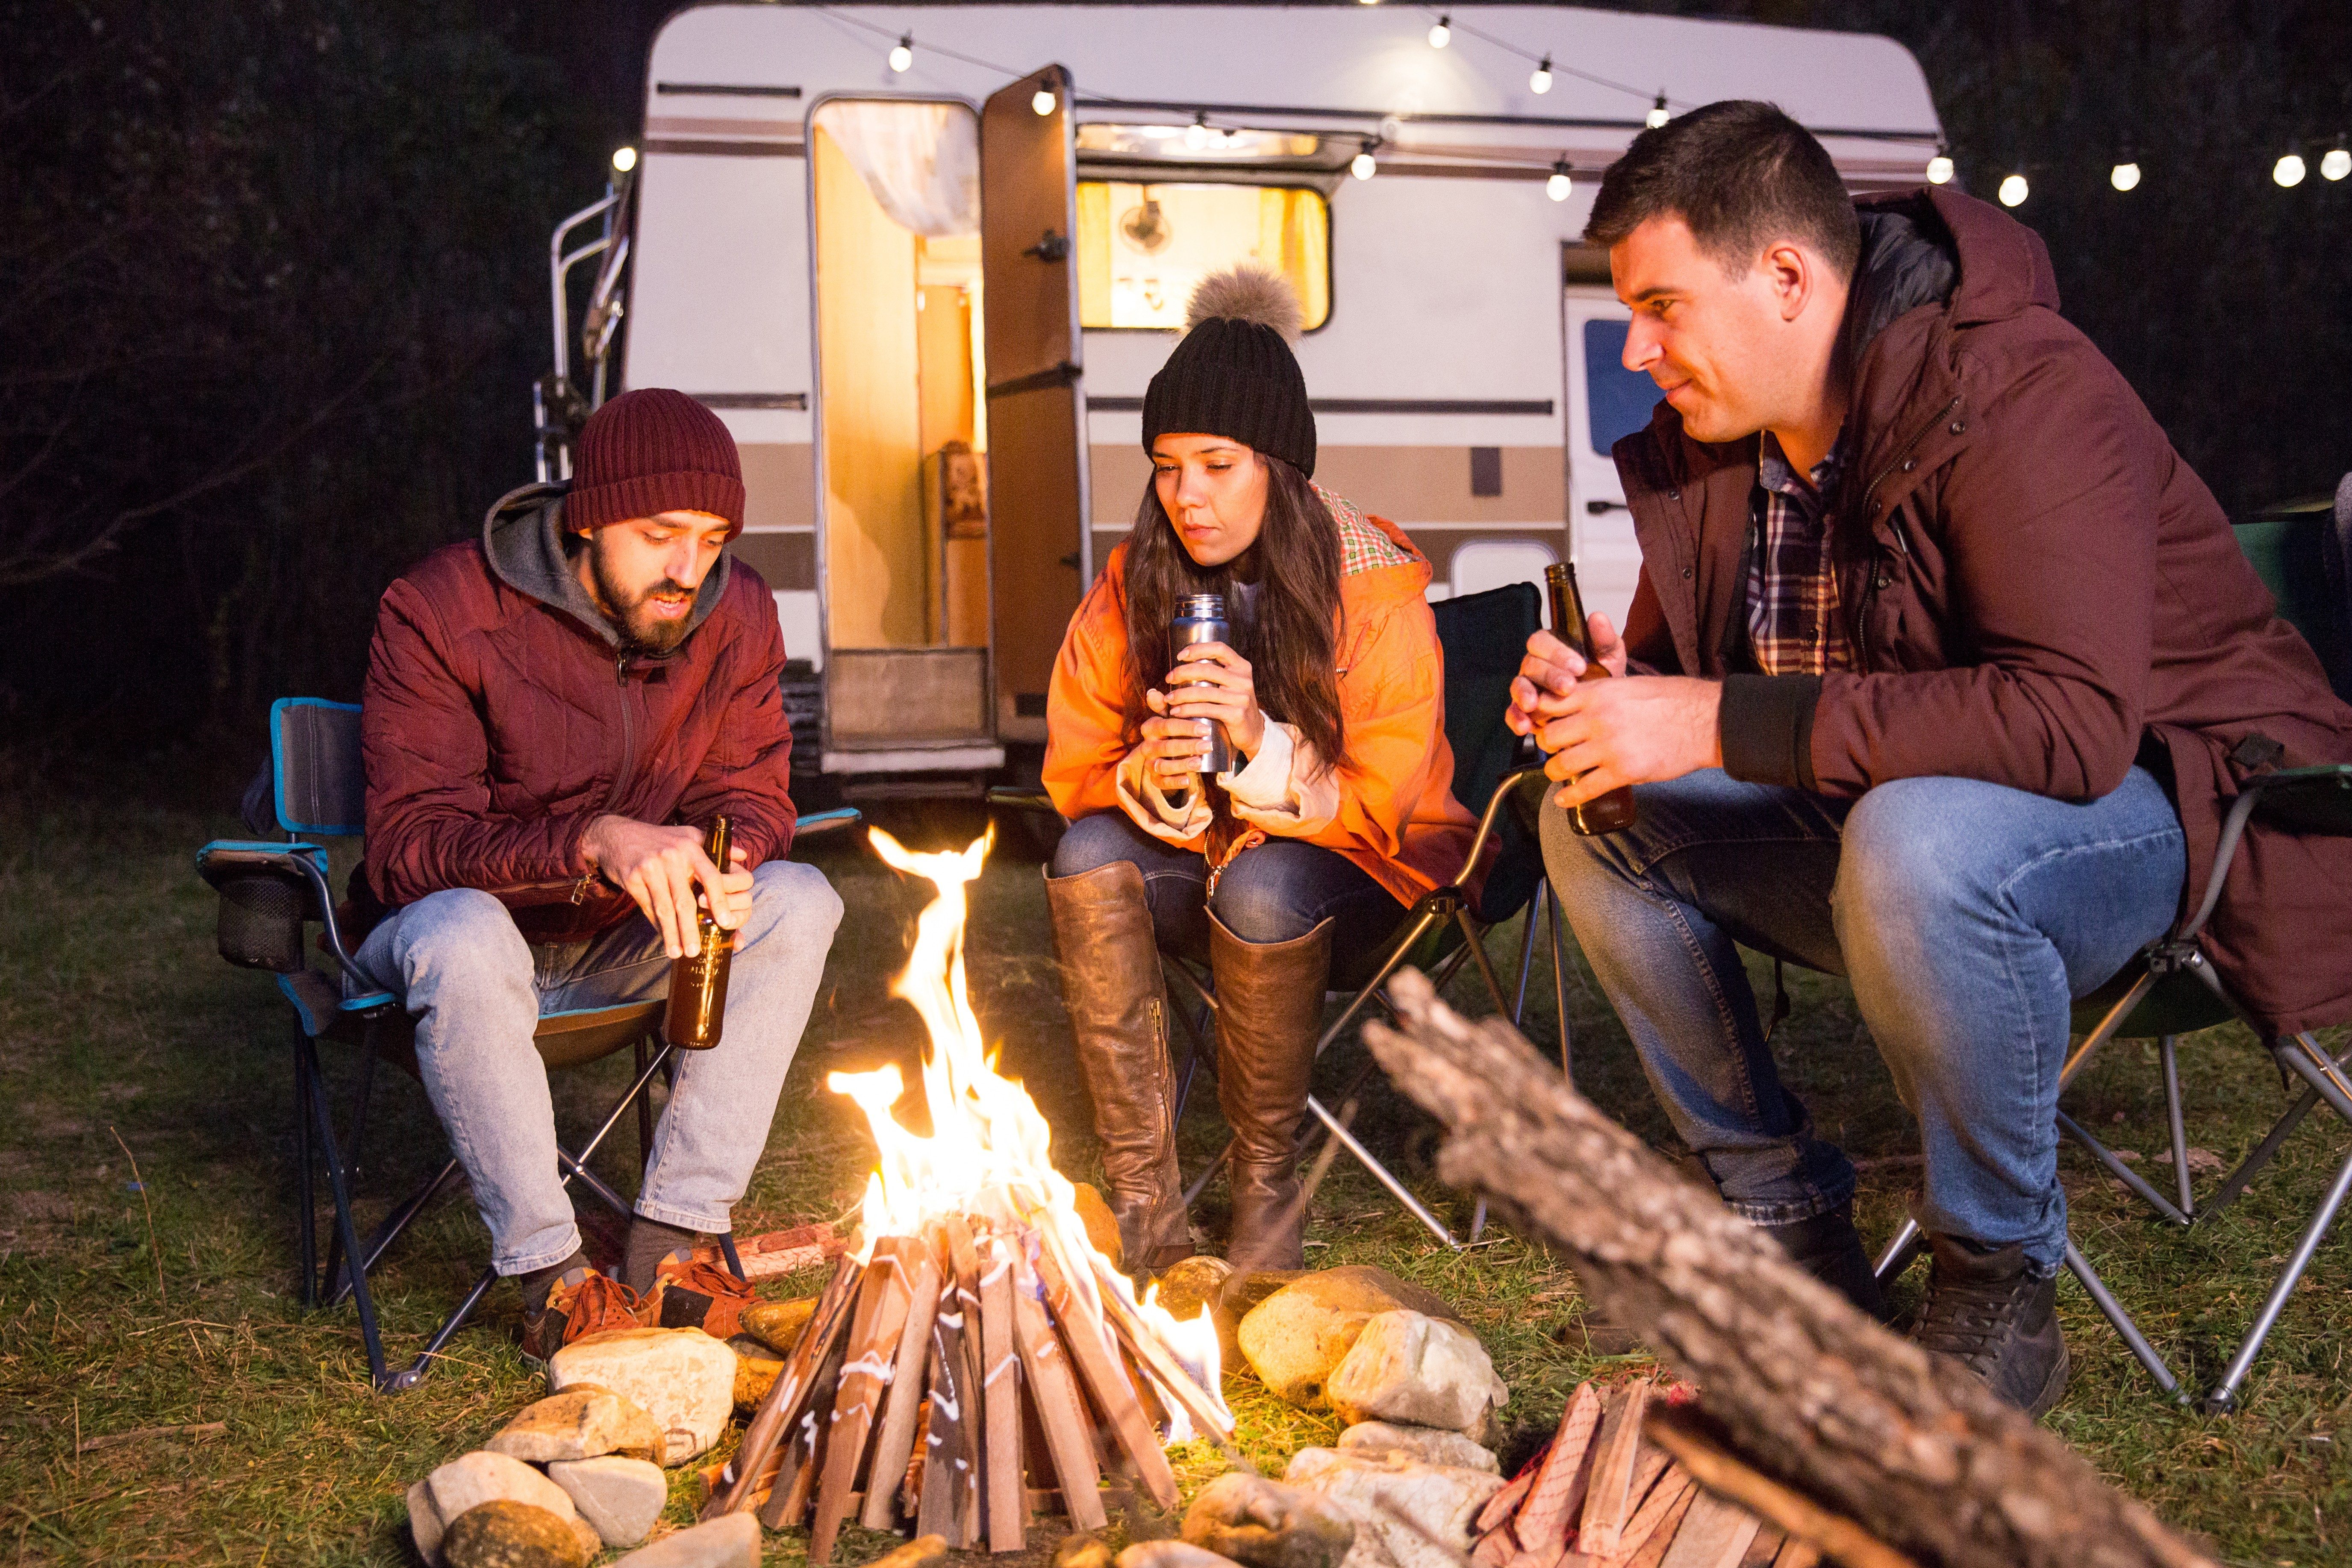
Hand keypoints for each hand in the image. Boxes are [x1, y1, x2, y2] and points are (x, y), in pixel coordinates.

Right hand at [580, 817, 752, 958]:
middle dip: (691, 929)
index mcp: (691, 847)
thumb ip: (716, 847)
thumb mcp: (688, 836)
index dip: (720, 901)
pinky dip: (656, 925)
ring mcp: (650, 867)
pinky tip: (663, 938)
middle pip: (685, 900)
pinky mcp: (632, 877)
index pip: (712, 876)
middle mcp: (672, 857)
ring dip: (671, 933)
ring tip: (677, 953)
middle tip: (695, 951)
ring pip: (664, 908)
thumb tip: (743, 855)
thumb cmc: (659, 839)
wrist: (615, 835)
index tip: (726, 922)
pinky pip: (647, 907)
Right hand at [1136, 688, 1212, 789]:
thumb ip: (1165, 705)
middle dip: (1188, 746)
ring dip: (1182, 764)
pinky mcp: (1154, 779)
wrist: (1168, 753)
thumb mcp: (1170, 716)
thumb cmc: (1173, 731)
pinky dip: (1174, 782)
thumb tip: (1153, 691)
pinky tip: (1188, 780)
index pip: (1166, 725)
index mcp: (1150, 728)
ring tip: (1199, 762)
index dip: (1185, 727)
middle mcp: (1147, 746)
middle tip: (1208, 746)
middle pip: (1166, 746)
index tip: (1205, 729)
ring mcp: (1150, 763)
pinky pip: (1161, 783)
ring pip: (1163, 765)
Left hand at [1165, 641, 1266, 755]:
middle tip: (1169, 678)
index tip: (1180, 656)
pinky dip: (1188, 710)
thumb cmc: (1233, 706)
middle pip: (1207, 669)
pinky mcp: (1237, 714)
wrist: (1253, 732)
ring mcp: (1241, 697)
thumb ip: (1212, 675)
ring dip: (1181, 694)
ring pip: (1204, 691)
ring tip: (1168, 698)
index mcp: (1242, 667)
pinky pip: (1207, 709)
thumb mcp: (1228, 686)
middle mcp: (1244, 680)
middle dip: (1183, 672)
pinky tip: (1176, 712)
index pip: (1220, 649)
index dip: (1198, 649)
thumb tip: (1179, 668)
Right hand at [1505, 615, 1628, 737]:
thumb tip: (1597, 617)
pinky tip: (1526, 726)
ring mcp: (1527, 687)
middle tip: (1568, 688)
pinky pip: (1512, 712)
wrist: (1604, 706)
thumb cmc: (1603, 676)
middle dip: (1549, 676)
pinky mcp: (1524, 710)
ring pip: (1518, 686)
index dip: (1557, 653)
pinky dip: (1516, 718)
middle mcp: (1535, 665)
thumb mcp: (1609, 656)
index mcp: (1551, 647)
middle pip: (1531, 664)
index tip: (1579, 666)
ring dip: (1525, 695)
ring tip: (1534, 706)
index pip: (1542, 641)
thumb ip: (1603, 638)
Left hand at [1533, 675, 1723, 810]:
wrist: (1706, 720)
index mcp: (1597, 693)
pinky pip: (1585, 789)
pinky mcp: (1623, 771)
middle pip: (1548, 737)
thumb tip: (1576, 703)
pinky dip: (1569, 797)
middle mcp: (1597, 718)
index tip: (1542, 723)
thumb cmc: (1671, 699)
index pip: (1548, 703)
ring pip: (1560, 765)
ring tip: (1560, 774)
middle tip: (1554, 750)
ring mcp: (1609, 746)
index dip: (1539, 716)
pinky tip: (1563, 800)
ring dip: (1555, 772)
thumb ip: (1599, 694)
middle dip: (1546, 746)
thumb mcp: (1628, 685)